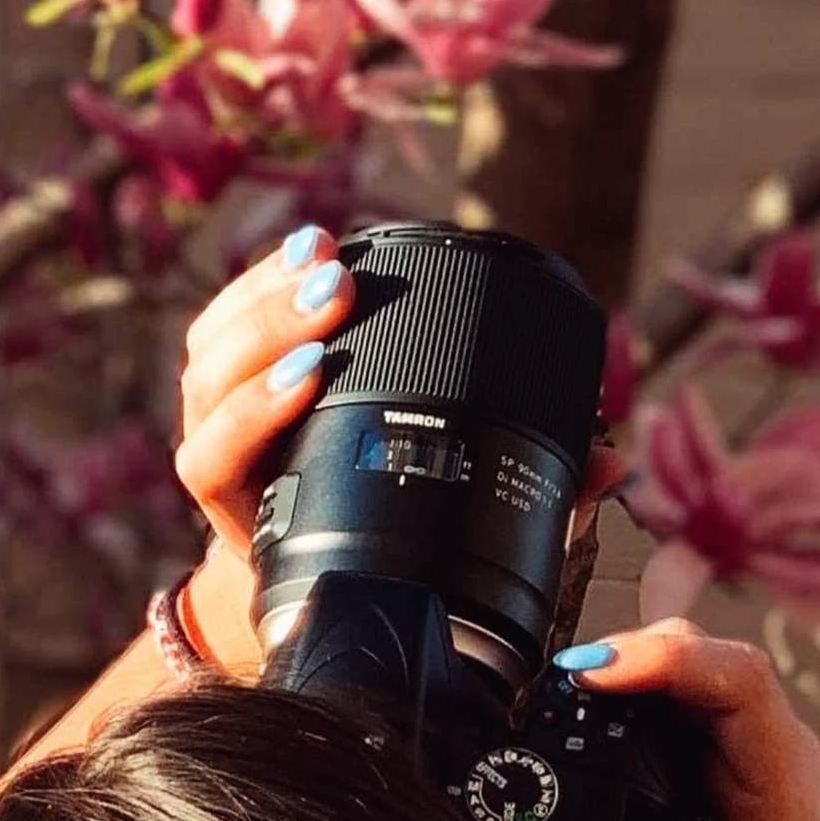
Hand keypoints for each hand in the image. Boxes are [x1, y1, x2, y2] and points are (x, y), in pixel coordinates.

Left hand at [169, 226, 635, 680]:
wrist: (298, 576)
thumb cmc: (376, 556)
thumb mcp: (432, 548)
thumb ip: (515, 511)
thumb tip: (608, 468)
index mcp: (248, 516)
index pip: (219, 455)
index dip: (255, 413)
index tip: (310, 376)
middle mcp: (224, 464)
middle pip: (211, 383)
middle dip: (270, 329)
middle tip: (336, 295)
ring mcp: (216, 417)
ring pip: (211, 348)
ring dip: (265, 296)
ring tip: (331, 260)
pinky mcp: (229, 378)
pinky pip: (224, 319)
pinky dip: (263, 280)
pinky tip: (314, 244)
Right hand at [534, 622, 819, 820]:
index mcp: (782, 798)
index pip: (741, 683)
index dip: (666, 660)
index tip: (594, 676)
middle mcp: (768, 761)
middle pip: (705, 654)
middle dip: (627, 652)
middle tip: (554, 687)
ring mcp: (737, 755)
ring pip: (681, 662)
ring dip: (617, 666)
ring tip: (551, 697)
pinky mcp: (703, 761)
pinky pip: (662, 694)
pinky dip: (615, 690)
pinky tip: (570, 709)